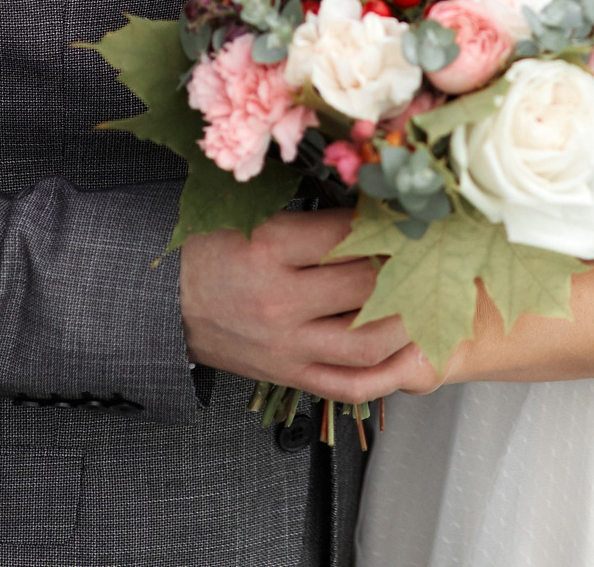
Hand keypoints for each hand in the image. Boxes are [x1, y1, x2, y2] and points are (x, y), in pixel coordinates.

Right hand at [179, 209, 412, 404]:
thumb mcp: (255, 216)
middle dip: (409, 266)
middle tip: (431, 252)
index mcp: (270, 247)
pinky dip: (388, 372)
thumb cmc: (210, 251)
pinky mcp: (288, 374)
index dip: (392, 221)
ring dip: (410, 321)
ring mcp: (286, 345)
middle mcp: (281, 300)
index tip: (412, 214)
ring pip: (370, 342)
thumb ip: (316, 215)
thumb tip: (383, 208)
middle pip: (371, 285)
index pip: (353, 232)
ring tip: (429, 298)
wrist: (162, 303)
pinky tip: (409, 351)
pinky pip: (349, 385)